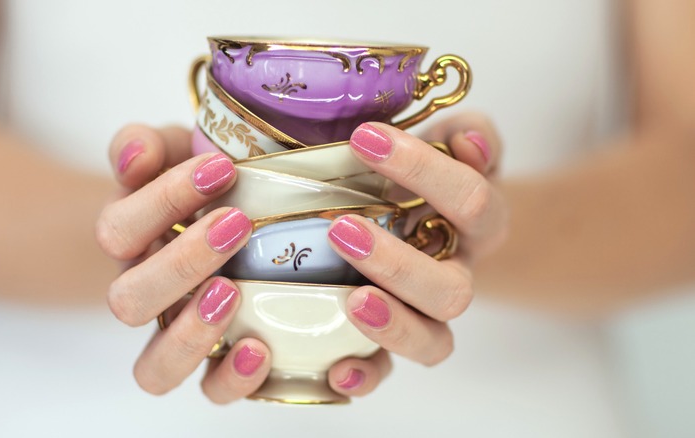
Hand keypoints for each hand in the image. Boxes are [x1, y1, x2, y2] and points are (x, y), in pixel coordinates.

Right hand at [95, 124, 272, 402]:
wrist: (227, 220)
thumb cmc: (201, 186)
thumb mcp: (174, 152)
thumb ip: (145, 145)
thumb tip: (135, 154)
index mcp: (129, 242)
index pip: (119, 229)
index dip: (162, 200)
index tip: (221, 168)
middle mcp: (144, 295)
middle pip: (129, 301)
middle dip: (182, 262)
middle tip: (237, 223)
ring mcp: (176, 335)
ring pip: (153, 368)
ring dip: (189, 335)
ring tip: (233, 293)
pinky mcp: (217, 362)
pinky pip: (209, 390)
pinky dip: (231, 378)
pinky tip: (262, 347)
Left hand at [322, 113, 507, 395]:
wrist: (434, 220)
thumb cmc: (431, 177)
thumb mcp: (451, 143)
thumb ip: (468, 134)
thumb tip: (469, 140)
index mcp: (479, 224)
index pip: (471, 200)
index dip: (424, 170)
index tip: (364, 138)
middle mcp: (458, 274)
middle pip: (453, 290)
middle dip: (398, 264)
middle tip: (342, 229)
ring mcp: (427, 314)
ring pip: (432, 341)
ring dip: (392, 324)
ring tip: (350, 300)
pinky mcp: (391, 339)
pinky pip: (390, 370)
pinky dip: (368, 374)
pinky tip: (337, 368)